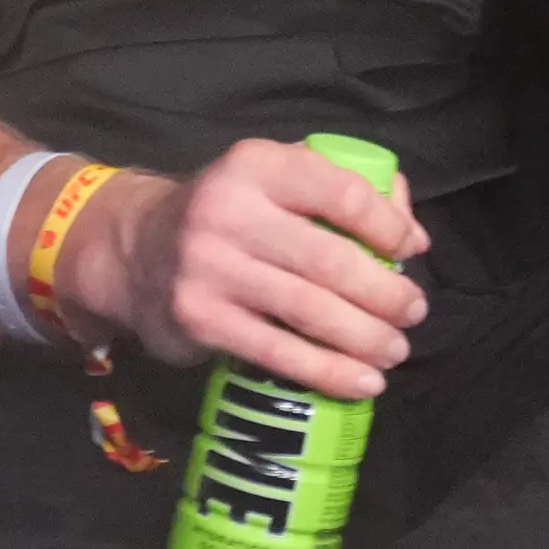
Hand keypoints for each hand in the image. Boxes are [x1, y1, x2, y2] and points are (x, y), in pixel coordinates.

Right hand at [50, 139, 430, 397]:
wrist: (135, 251)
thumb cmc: (228, 216)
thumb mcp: (274, 179)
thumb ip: (341, 189)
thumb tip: (410, 234)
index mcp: (257, 165)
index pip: (341, 192)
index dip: (389, 227)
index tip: (411, 252)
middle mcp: (229, 211)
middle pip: (331, 260)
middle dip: (386, 293)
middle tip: (413, 313)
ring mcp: (210, 267)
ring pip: (310, 310)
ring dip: (366, 337)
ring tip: (395, 350)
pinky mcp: (200, 319)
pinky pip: (279, 351)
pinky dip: (329, 372)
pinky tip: (362, 383)